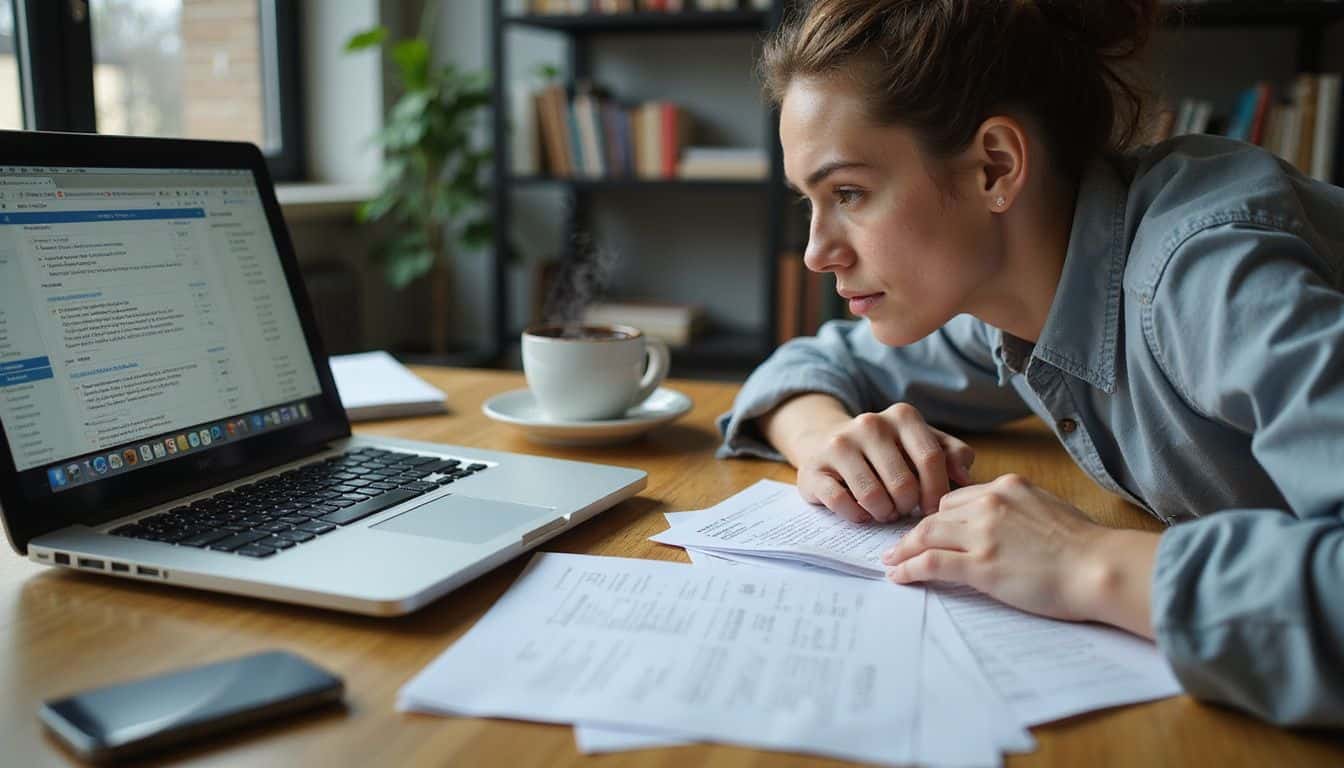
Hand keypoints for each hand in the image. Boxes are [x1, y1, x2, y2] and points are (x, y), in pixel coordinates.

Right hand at [796, 403, 974, 523]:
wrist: (825, 441)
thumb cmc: (885, 450)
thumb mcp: (920, 443)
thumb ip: (951, 454)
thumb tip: (966, 477)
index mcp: (902, 416)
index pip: (931, 460)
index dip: (936, 493)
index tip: (933, 509)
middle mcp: (870, 424)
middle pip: (904, 485)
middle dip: (908, 507)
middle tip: (904, 510)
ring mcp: (839, 445)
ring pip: (873, 497)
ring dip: (884, 514)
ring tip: (884, 511)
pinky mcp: (814, 469)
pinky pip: (842, 504)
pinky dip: (857, 516)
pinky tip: (861, 512)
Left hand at [881, 474, 1112, 621]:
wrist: (1100, 568)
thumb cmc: (1087, 547)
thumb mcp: (1050, 509)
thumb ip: (1022, 511)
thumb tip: (1009, 525)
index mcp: (1007, 487)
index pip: (959, 498)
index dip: (940, 515)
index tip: (928, 528)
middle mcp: (989, 504)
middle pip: (935, 514)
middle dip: (914, 530)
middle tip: (899, 544)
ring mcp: (982, 535)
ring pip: (925, 535)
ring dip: (903, 549)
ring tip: (891, 560)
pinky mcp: (980, 566)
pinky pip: (931, 563)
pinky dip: (909, 569)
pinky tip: (899, 575)